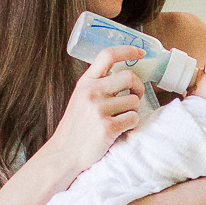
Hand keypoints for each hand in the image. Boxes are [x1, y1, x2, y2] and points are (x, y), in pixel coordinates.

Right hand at [47, 46, 145, 170]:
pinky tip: (119, 130)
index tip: (141, 52)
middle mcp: (91, 92)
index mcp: (85, 83)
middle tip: (135, 97)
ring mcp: (98, 109)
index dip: (127, 50)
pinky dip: (131, 124)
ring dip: (132, 110)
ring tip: (119, 119)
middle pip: (129, 76)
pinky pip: (134, 118)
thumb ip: (98, 86)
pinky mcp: (107, 127)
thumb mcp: (81, 98)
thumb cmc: (77, 127)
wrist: (64, 154)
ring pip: (134, 101)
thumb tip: (126, 75)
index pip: (107, 55)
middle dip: (138, 87)